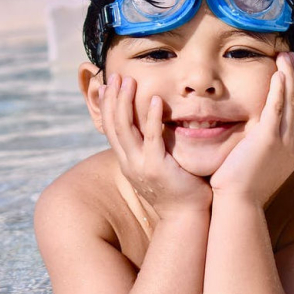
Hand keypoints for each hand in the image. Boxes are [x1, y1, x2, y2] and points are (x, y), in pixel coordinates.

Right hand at [100, 74, 212, 218]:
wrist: (186, 217)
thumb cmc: (178, 190)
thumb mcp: (157, 166)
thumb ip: (152, 148)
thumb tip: (154, 128)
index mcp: (127, 161)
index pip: (110, 128)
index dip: (107, 105)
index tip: (108, 85)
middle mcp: (128, 163)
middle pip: (113, 125)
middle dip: (113, 98)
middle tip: (116, 76)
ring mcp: (140, 166)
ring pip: (125, 128)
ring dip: (126, 102)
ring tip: (129, 81)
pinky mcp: (156, 168)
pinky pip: (151, 138)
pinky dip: (151, 117)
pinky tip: (155, 100)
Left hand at [209, 52, 293, 206]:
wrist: (238, 204)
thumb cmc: (240, 190)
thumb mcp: (255, 167)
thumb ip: (259, 152)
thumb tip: (253, 144)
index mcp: (290, 150)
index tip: (292, 74)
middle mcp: (292, 144)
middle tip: (291, 57)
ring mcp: (284, 142)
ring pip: (289, 101)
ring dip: (289, 76)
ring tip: (286, 56)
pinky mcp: (269, 139)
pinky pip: (276, 108)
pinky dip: (279, 90)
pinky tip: (278, 74)